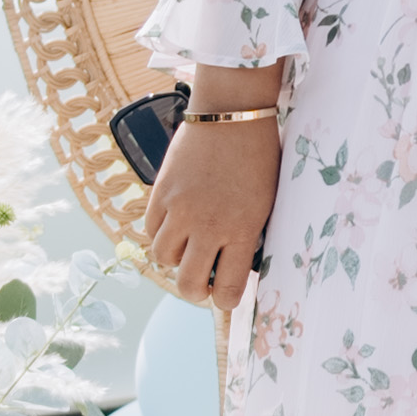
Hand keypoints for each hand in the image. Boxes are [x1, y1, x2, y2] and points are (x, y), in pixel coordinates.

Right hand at [144, 100, 280, 310]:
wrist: (232, 114)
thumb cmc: (258, 157)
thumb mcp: (265, 201)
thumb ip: (248, 235)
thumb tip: (235, 265)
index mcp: (242, 229)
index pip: (228, 289)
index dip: (226, 301)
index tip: (226, 297)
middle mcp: (208, 225)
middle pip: (189, 284)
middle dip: (195, 292)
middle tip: (202, 283)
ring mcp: (180, 210)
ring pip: (164, 258)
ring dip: (176, 259)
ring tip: (188, 246)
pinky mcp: (161, 193)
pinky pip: (151, 230)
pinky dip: (161, 232)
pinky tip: (176, 223)